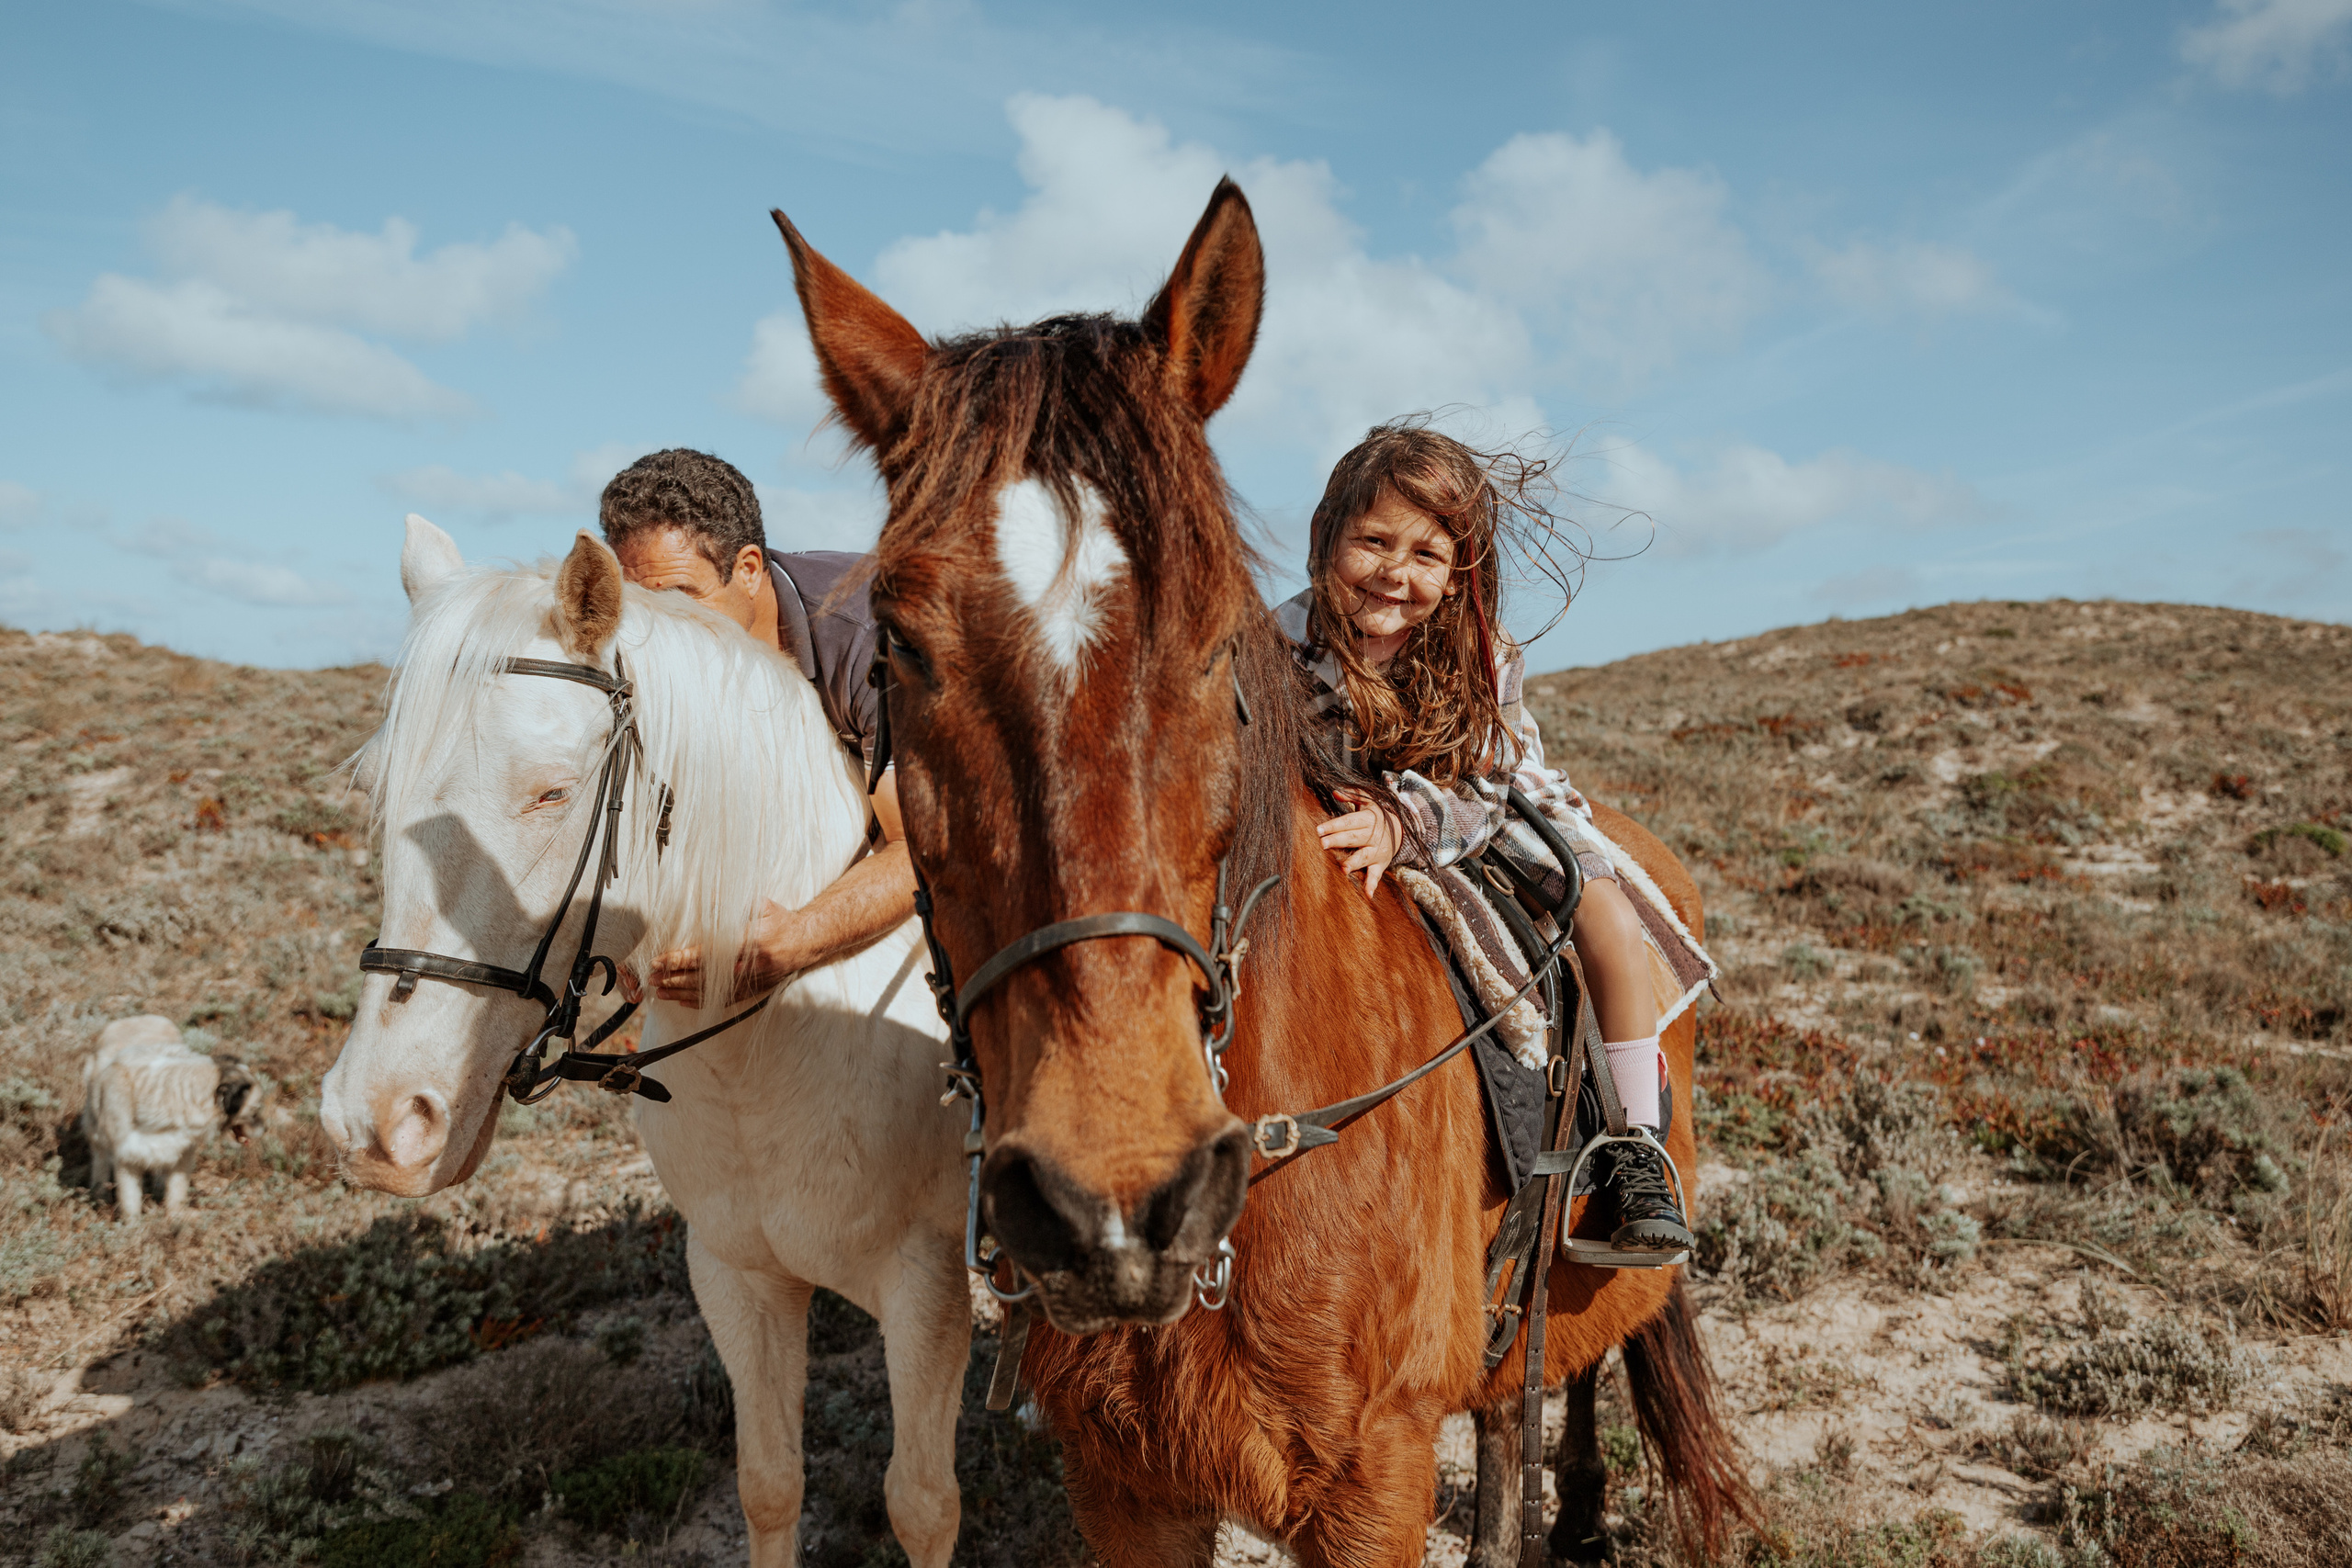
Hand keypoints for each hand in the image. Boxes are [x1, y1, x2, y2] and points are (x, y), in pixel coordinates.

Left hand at [637, 898, 802, 1006]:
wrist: (806, 942)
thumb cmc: (781, 921)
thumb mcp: (760, 905)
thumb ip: (732, 904)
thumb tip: (704, 900)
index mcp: (747, 943)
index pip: (705, 954)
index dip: (679, 959)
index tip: (660, 960)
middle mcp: (747, 967)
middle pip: (702, 977)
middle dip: (674, 978)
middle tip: (652, 978)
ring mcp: (749, 982)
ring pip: (709, 992)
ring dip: (682, 992)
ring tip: (660, 992)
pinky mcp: (752, 991)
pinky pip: (721, 1001)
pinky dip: (701, 1002)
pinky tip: (683, 1002)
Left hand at [1316, 792, 1402, 899]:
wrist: (1400, 829)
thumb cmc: (1375, 814)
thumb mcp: (1367, 800)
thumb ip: (1352, 795)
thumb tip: (1335, 792)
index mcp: (1369, 819)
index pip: (1349, 821)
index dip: (1334, 825)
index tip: (1319, 829)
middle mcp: (1374, 836)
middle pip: (1354, 838)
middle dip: (1338, 841)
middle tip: (1322, 844)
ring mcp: (1378, 851)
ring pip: (1365, 857)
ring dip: (1354, 863)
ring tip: (1343, 869)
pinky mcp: (1381, 864)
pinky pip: (1377, 875)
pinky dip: (1372, 885)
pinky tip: (1367, 895)